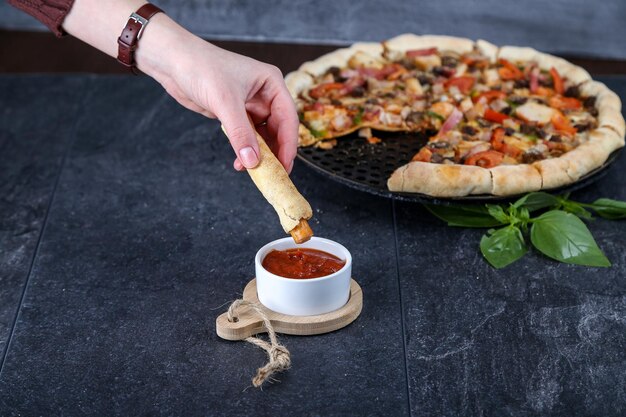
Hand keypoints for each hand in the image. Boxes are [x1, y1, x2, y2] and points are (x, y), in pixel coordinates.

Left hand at [139, 25, 298, 171]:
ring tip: (253, 170)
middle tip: (273, 173)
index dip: (288, 144)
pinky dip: (245, 150)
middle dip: (275, 152)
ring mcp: (250, 105)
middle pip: (278, 129)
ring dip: (259, 153)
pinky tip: (240, 161)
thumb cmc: (201, 67)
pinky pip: (247, 136)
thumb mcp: (225, 102)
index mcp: (272, 83)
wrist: (173, 62)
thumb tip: (253, 161)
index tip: (285, 165)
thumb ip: (240, 134)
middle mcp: (265, 94)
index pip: (288, 118)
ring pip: (263, 135)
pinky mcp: (236, 114)